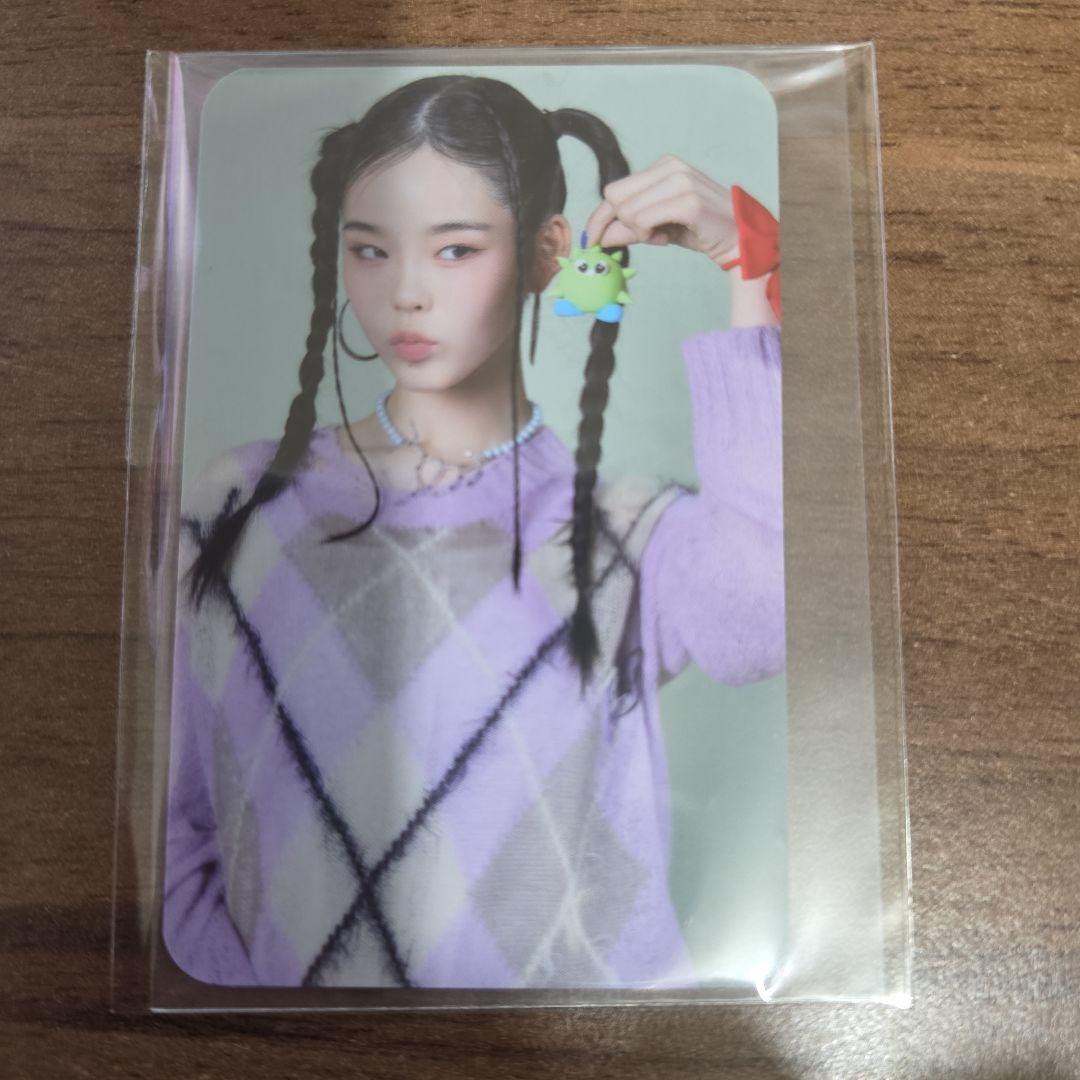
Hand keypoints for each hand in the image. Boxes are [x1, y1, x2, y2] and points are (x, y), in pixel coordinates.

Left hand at [584, 155, 738, 267]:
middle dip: (619, 225)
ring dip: (638, 233)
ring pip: (627, 211)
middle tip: (646, 237)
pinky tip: (665, 238)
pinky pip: (643, 220)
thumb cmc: (699, 229)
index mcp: (662, 167)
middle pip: (615, 197)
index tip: (592, 240)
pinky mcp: (687, 201)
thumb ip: (629, 227)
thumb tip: (598, 236)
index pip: (614, 190)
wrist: (738, 237)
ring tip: (661, 236)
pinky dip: (648, 235)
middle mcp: (669, 167)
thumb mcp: (658, 227)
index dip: (599, 217)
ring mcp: (679, 181)